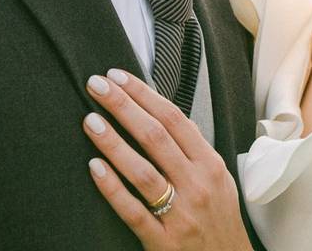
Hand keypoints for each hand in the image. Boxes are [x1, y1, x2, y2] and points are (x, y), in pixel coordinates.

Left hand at [83, 69, 252, 250]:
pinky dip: (112, 188)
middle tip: (97, 85)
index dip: (144, 95)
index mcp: (210, 164)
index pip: (174, 119)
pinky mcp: (163, 241)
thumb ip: (197, 148)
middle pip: (155, 136)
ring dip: (113, 142)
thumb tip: (177, 117)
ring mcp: (180, 213)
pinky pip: (133, 211)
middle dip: (123, 106)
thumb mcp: (220, 179)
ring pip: (142, 170)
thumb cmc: (220, 221)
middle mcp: (197, 184)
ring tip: (90, 120)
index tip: (119, 77)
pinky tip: (94, 167)